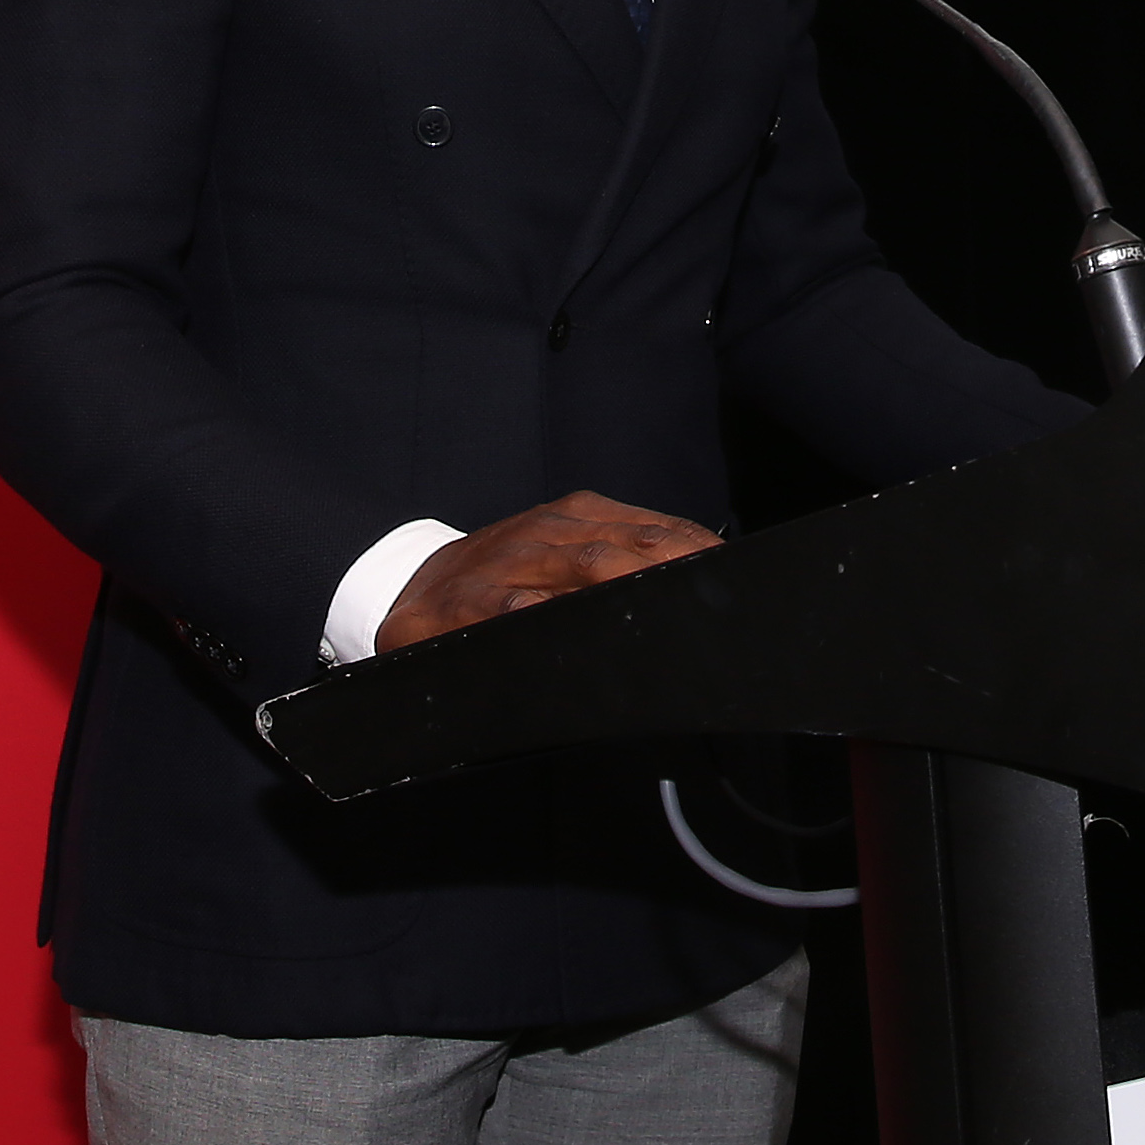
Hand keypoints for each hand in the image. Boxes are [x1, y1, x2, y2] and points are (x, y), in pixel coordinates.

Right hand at [376, 490, 718, 650]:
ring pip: (584, 569)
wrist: (410, 587)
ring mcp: (512, 562)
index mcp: (579, 517)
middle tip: (718, 597)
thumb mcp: (560, 557)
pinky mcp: (473, 602)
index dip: (698, 553)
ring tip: (671, 607)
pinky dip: (554, 613)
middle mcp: (549, 531)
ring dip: (633, 586)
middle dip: (676, 572)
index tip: (735, 576)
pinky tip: (581, 627)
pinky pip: (520, 607)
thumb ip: (622, 565)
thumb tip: (699, 580)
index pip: (656, 531)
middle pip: (628, 549)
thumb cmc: (503, 577)